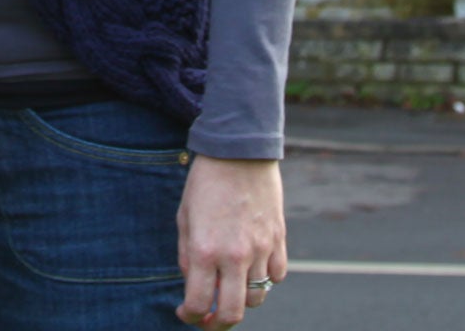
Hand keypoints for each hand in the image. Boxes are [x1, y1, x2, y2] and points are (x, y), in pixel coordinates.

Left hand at [175, 156, 287, 327]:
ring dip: (242, 299)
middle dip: (218, 324)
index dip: (190, 317)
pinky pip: (277, 276)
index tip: (186, 314)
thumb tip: (194, 283)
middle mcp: (235, 256)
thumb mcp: (185, 217)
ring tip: (230, 287)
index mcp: (206, 250)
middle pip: (233, 313)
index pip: (199, 304)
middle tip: (209, 319)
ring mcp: (261, 250)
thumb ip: (188, 255)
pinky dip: (265, 279)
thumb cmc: (206, 182)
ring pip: (257, 298)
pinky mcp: (279, 240)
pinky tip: (252, 267)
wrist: (240, 151)